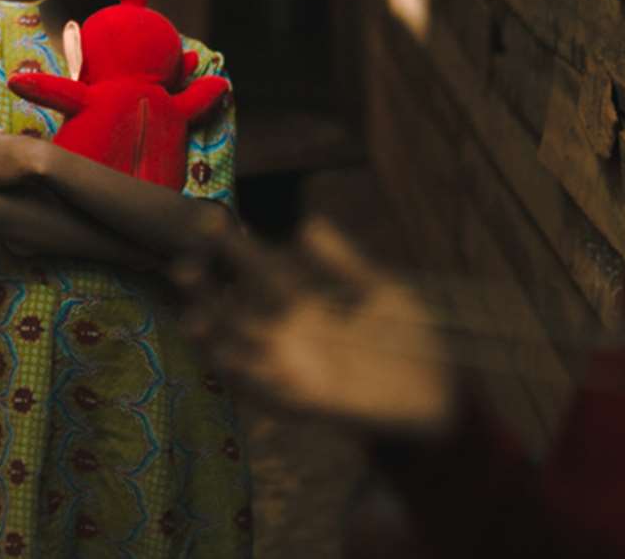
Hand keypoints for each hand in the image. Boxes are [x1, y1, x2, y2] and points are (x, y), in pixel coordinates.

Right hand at [175, 217, 459, 437]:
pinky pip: (272, 394)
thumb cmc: (409, 343)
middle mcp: (292, 337)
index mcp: (306, 305)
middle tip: (183, 267)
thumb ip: (344, 263)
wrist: (441, 395)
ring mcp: (298, 371)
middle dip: (208, 293)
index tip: (209, 220)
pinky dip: (249, 380)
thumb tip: (308, 224)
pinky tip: (229, 363)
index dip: (236, 249)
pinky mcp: (314, 403)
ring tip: (193, 321)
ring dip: (216, 341)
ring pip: (243, 354)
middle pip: (237, 313)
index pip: (260, 271)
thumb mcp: (379, 292)